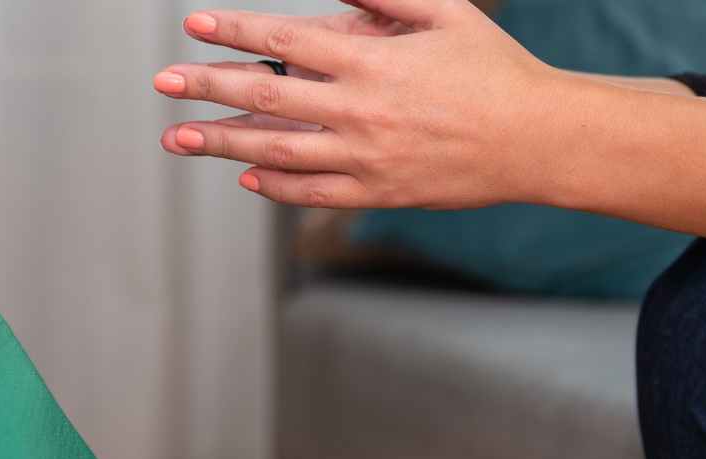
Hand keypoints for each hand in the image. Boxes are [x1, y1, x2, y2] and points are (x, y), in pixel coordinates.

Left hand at [155, 0, 578, 209]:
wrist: (539, 140)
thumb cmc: (494, 68)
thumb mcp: (446, 12)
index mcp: (373, 62)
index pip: (285, 42)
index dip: (235, 31)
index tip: (195, 24)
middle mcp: (361, 112)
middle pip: (266, 98)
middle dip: (207, 87)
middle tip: (165, 83)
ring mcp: (366, 158)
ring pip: (276, 153)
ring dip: (221, 144)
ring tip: (178, 136)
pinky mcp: (378, 193)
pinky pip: (313, 193)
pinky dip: (275, 187)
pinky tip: (247, 175)